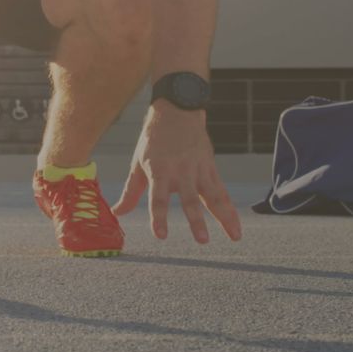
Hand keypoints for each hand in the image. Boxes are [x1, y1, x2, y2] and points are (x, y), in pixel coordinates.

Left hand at [113, 103, 241, 243]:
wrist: (177, 111)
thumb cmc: (153, 141)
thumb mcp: (138, 164)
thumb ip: (130, 192)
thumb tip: (116, 213)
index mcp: (159, 171)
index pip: (157, 198)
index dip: (158, 217)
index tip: (160, 235)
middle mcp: (181, 171)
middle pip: (190, 200)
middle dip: (196, 221)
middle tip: (202, 240)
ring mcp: (199, 169)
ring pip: (213, 196)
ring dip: (224, 217)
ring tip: (234, 237)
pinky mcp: (211, 167)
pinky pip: (222, 191)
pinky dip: (231, 209)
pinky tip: (236, 227)